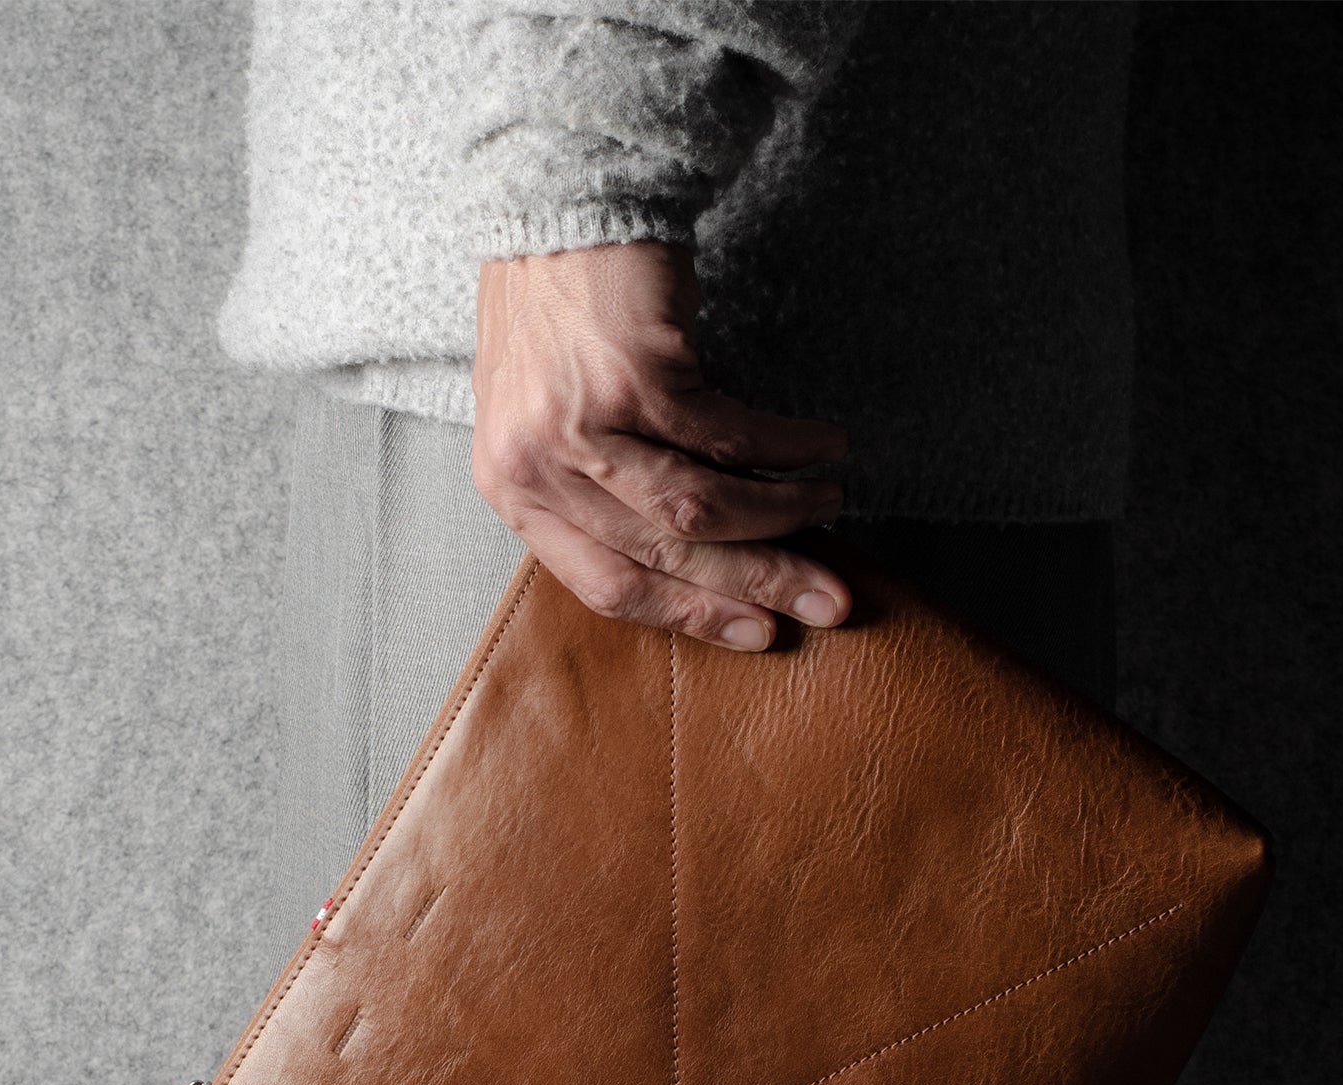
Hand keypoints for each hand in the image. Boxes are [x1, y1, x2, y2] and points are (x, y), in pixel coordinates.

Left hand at [471, 241, 851, 650]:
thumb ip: (596, 487)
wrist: (559, 197)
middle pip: (666, 554)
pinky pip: (729, 435)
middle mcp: (538, 465)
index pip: (609, 584)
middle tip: (831, 595)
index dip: (695, 613)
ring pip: (702, 507)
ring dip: (782, 513)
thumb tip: (699, 558)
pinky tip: (821, 445)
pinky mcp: (634, 374)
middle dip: (761, 581)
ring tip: (830, 502)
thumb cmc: (558, 306)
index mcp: (512, 490)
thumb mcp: (546, 414)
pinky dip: (785, 448)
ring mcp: (583, 421)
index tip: (761, 629)